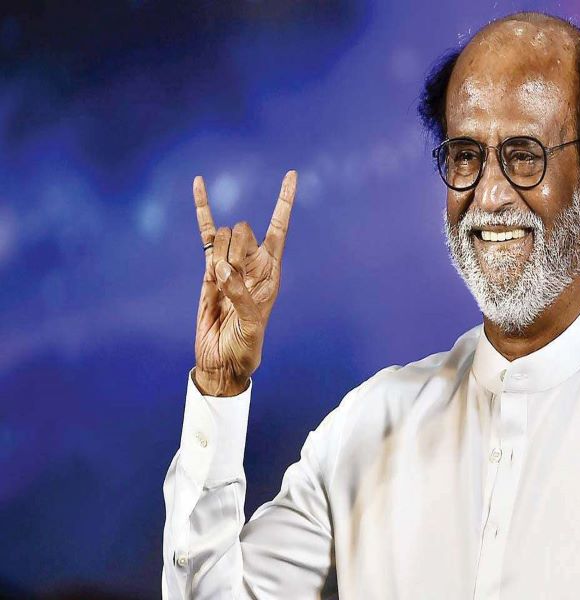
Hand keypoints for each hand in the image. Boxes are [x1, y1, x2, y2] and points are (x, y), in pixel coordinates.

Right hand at [191, 171, 297, 395]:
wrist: (222, 361)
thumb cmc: (245, 349)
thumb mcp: (251, 327)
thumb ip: (239, 297)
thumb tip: (221, 271)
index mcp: (272, 273)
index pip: (280, 229)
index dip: (284, 202)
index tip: (291, 174)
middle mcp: (253, 263)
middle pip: (245, 231)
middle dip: (235, 249)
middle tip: (231, 282)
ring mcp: (229, 263)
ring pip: (223, 236)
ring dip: (218, 256)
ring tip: (219, 287)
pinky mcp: (208, 268)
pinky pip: (204, 234)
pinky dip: (202, 208)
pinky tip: (199, 183)